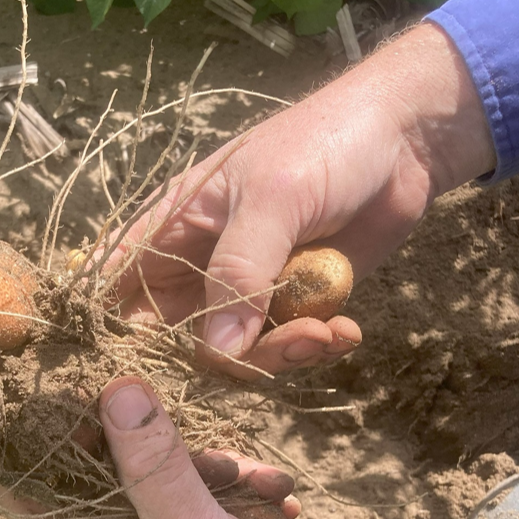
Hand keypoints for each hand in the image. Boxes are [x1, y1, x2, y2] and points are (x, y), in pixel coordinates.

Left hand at [0, 378, 364, 518]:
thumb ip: (153, 465)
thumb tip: (115, 389)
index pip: (31, 496)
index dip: (48, 441)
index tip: (83, 387)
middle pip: (105, 476)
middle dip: (159, 453)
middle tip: (207, 453)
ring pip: (163, 481)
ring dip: (214, 471)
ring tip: (257, 481)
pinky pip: (204, 499)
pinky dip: (240, 492)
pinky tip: (278, 496)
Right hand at [85, 23, 499, 380]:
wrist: (406, 140)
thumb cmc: (323, 145)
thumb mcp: (273, 200)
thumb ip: (240, 272)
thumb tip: (218, 351)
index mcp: (172, 227)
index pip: (115, 289)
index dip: (113, 336)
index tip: (136, 378)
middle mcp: (199, 263)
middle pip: (176, 339)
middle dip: (223, 357)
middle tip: (284, 345)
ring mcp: (248, 286)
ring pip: (236, 352)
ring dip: (281, 354)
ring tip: (328, 333)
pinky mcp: (294, 302)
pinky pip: (286, 344)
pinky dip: (316, 347)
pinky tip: (346, 330)